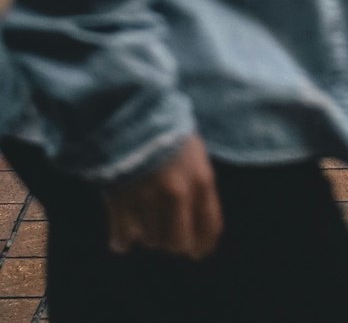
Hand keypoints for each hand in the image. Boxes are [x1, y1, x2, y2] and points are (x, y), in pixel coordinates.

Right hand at [105, 135, 221, 260]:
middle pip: (178, 244)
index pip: (210, 229)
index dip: (203, 246)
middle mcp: (178, 195)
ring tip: (142, 215)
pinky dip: (122, 239)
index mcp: (201, 180)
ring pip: (151, 241)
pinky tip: (122, 228)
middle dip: (171, 241)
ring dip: (147, 233)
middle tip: (163, 229)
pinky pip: (123, 240)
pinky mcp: (121, 203)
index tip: (196, 252)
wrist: (130, 112)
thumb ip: (198, 186)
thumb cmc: (165, 130)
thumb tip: (196, 223)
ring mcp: (149, 200)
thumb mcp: (194, 152)